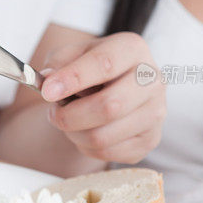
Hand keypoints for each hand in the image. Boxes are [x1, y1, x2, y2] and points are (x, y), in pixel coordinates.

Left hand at [40, 33, 165, 163]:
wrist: (111, 88)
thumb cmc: (90, 69)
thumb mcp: (72, 54)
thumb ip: (58, 62)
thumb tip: (49, 78)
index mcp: (133, 49)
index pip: (104, 64)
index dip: (73, 78)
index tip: (47, 91)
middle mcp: (152, 80)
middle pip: (109, 106)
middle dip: (70, 115)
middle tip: (53, 113)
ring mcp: (155, 113)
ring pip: (103, 136)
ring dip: (74, 133)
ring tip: (68, 121)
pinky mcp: (149, 140)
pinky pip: (106, 153)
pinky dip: (85, 146)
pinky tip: (85, 131)